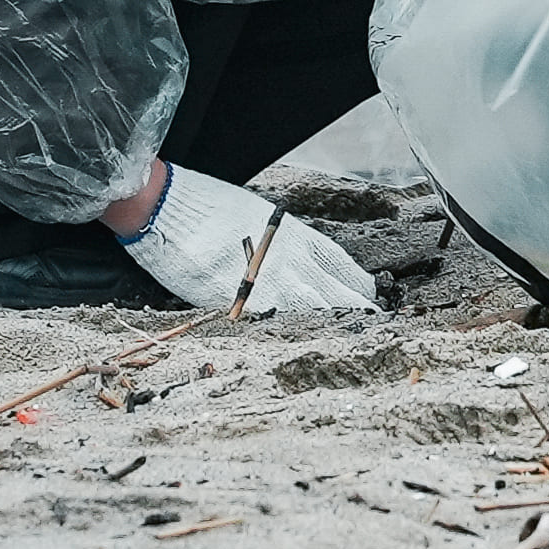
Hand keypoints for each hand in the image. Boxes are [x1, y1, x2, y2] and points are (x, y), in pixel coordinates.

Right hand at [108, 163, 379, 315]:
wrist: (169, 209)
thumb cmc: (209, 209)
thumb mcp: (259, 218)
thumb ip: (284, 241)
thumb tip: (303, 260)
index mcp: (294, 235)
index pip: (340, 265)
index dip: (360, 285)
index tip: (375, 298)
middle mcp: (288, 257)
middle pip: (335, 290)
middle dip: (358, 309)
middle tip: (379, 327)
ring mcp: (267, 281)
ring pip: (314, 307)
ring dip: (335, 321)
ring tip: (355, 337)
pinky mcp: (242, 300)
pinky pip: (278, 319)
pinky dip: (297, 329)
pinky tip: (308, 339)